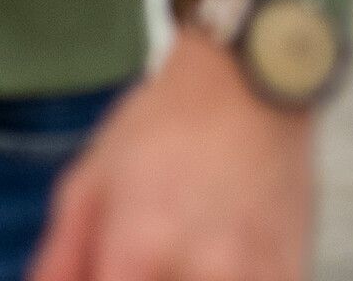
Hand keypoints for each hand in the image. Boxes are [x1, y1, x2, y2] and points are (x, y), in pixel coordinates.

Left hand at [27, 31, 314, 280]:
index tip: (100, 272)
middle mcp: (201, 272)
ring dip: (175, 277)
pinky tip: (212, 254)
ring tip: (169, 255)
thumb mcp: (88, 182)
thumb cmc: (159, 130)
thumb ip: (61, 256)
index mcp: (140, 247)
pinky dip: (220, 278)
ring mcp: (255, 280)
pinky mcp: (291, 279)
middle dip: (137, 279)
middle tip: (137, 259)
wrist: (251, 91)